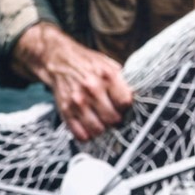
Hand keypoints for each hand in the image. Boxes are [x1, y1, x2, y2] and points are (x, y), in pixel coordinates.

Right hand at [15, 22, 133, 142]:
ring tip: (100, 120)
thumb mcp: (109, 65)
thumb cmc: (86, 63)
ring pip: (99, 130)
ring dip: (102, 128)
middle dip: (115, 119)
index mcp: (107, 76)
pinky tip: (89, 125)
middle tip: (112, 114)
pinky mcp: (66, 111)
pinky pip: (81, 135)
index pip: (125, 103)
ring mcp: (78, 101)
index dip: (125, 107)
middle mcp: (92, 89)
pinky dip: (87, 134)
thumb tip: (135, 99)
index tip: (122, 106)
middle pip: (113, 119)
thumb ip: (123, 82)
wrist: (59, 59)